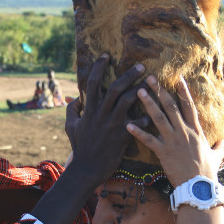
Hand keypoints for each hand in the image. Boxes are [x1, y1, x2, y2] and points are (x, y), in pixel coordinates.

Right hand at [66, 55, 150, 186]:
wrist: (88, 168)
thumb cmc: (80, 146)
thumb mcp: (70, 126)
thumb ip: (72, 110)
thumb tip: (74, 99)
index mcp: (89, 109)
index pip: (93, 81)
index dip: (99, 66)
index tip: (106, 55)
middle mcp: (101, 113)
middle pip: (115, 87)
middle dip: (128, 74)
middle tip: (141, 66)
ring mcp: (113, 124)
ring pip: (128, 100)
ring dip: (141, 90)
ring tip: (151, 83)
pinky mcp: (123, 135)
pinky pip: (138, 122)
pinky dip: (146, 116)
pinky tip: (153, 112)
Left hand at [129, 76, 223, 186]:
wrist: (200, 187)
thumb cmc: (207, 172)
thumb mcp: (216, 156)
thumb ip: (220, 146)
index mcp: (196, 131)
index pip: (189, 106)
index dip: (183, 91)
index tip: (177, 77)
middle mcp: (184, 132)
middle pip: (171, 107)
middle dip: (160, 91)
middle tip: (149, 77)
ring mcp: (173, 141)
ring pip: (158, 118)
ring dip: (148, 103)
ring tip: (138, 91)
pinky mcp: (163, 152)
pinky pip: (148, 140)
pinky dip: (137, 132)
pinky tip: (127, 124)